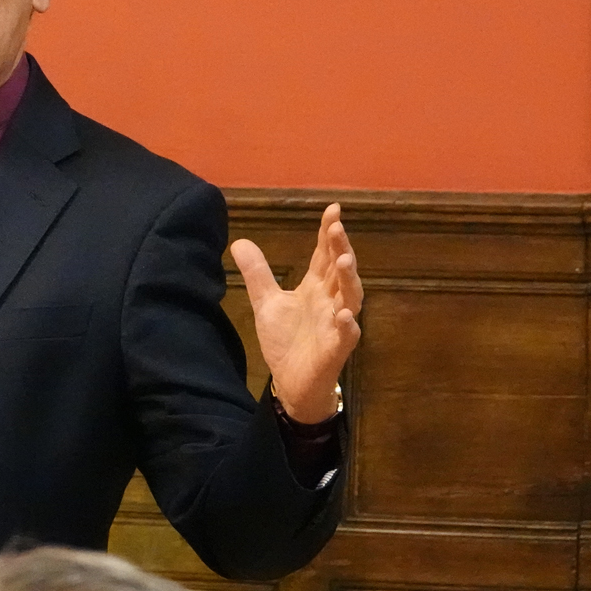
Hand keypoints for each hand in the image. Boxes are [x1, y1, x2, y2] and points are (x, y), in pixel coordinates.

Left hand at [230, 203, 362, 421]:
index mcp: (316, 288)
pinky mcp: (336, 349)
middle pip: (340, 270)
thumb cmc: (286, 340)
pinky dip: (347, 324)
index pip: (324, 255)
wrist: (290, 382)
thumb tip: (239, 241)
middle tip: (336, 227)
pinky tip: (345, 314)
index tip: (333, 208)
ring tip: (344, 260)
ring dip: (349, 279)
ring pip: (350, 298)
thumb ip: (257, 273)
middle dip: (340, 248)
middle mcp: (331, 301)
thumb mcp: (266, 303)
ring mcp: (336, 324)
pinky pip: (347, 335)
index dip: (328, 233)